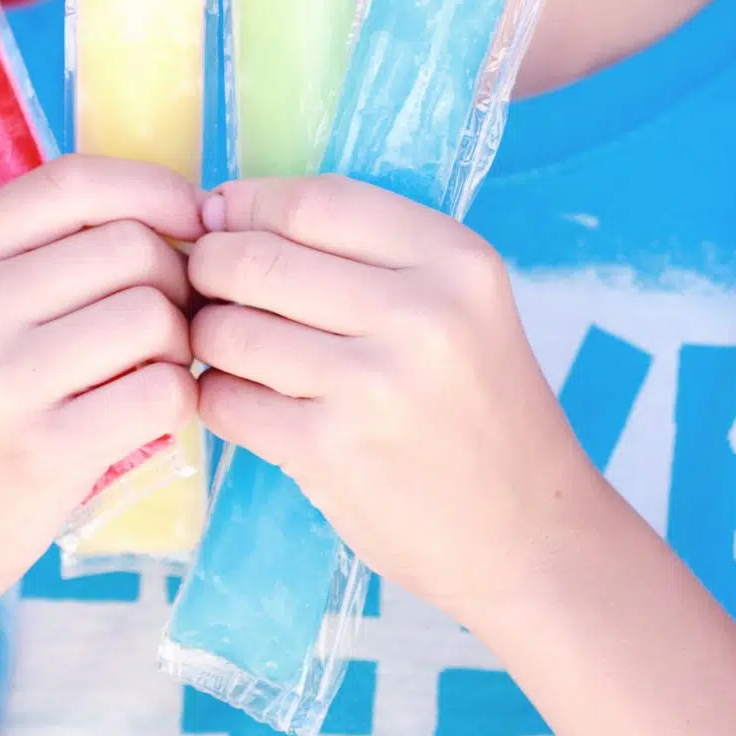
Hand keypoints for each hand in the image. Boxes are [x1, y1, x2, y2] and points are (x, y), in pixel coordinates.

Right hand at [0, 153, 203, 635]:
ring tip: (151, 370)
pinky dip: (178, 399)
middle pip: (130, 247)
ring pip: (154, 316)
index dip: (154, 190)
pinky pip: (161, 393)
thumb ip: (34, 254)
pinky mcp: (42, 453)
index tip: (190, 219)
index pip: (75, 180)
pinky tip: (148, 415)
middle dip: (175, 279)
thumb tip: (173, 211)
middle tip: (166, 321)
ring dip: (179, 343)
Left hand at [186, 174, 587, 623]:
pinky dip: (216, 395)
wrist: (530, 535)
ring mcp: (374, 386)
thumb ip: (364, 252)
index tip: (220, 221)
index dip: (248, 204)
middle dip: (209, 268)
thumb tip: (222, 214)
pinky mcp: (331, 451)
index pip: (315, 201)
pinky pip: (226, 399)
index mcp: (456, 260)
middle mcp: (422, 314)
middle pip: (257, 258)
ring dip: (206, 336)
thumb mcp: (461, 304)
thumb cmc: (478, 408)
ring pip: (228, 329)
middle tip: (205, 289)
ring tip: (226, 348)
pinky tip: (244, 400)